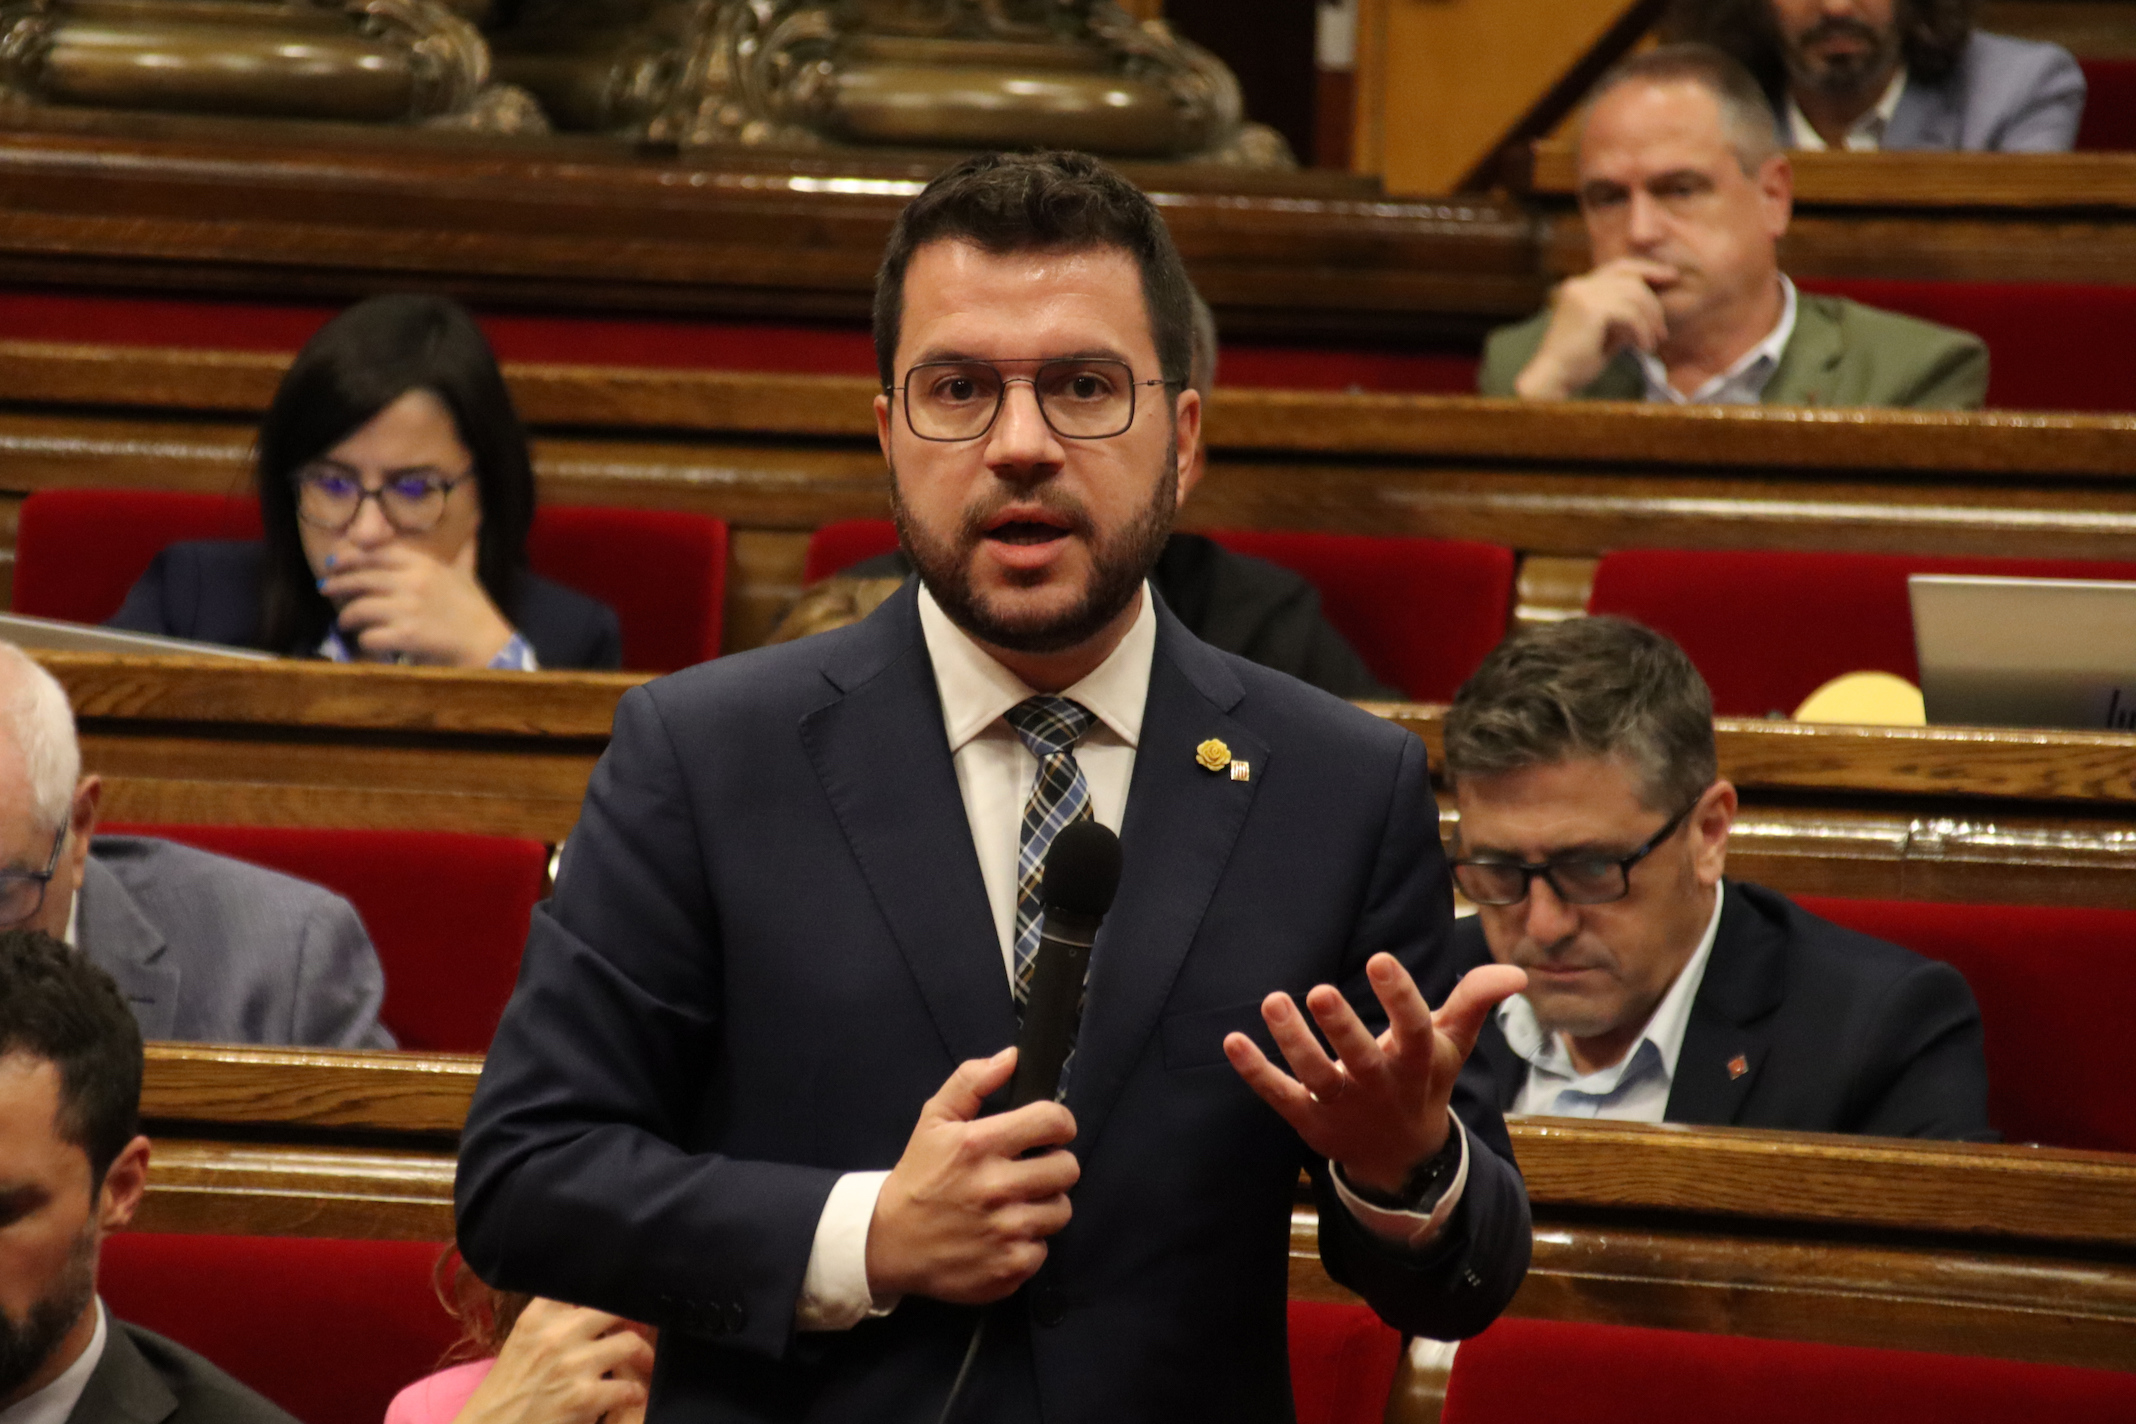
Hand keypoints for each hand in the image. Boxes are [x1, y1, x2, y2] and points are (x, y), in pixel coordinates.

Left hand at [319, 540, 515, 667]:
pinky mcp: (405, 635)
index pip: (376, 553)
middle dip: (338, 584)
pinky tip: (365, 642)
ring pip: (359, 608)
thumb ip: (462, 553)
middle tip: (326, 589)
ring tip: (345, 622)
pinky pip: (370, 636)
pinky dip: (364, 641)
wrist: (487, 641)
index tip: (334, 561)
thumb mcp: (466, 573)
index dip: (350, 556)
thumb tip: (475, 529)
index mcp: (423, 564)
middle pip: (361, 578)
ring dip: (347, 616)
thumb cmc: (475, 608)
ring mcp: (407, 609)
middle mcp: (412, 582)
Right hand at [453, 1298, 654, 1423]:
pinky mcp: (583, 1397)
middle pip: (615, 1308)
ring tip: (645, 1364)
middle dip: (635, 1320)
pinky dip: (635, 1392)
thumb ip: (554, 1319)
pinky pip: (629, 1387)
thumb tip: (595, 1303)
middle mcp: (555, 1334)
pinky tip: (633, 1396)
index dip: (609, 1288)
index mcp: (537, 1317)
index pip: (581, 1284)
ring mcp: (571, 1364)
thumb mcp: (524, 1341)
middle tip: (644, 1330)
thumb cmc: (510, 1390)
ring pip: (630, 1343)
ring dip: (643, 1356)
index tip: (625, 1294)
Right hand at [865, 1047, 1079, 1304]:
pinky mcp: (1009, 1268)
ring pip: (1061, 1210)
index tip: (1048, 1133)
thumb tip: (1012, 1057)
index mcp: (980, 1145)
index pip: (1054, 1122)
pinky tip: (1002, 1236)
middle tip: (1029, 1171)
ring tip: (1014, 1205)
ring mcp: (1005, 1232)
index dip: (1058, 1124)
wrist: (888, 1243)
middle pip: (1068, 1169)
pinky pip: (1043, 1249)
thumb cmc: (917, 1177)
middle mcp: (996, 1188)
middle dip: (1053, 1166)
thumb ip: (972, 1081)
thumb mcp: (934, 1120)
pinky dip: (1027, 1244)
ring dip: (1043, 1206)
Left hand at [1223, 957, 1527, 1196]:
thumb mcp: (1452, 1043)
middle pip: (1360, 1057)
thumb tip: (1517, 972)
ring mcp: (1342, 1105)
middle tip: (1320, 990)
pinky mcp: (1308, 1119)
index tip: (1381, 958)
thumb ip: (1474, 1001)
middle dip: (1341, 1027)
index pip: (1413, 1028)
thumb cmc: (1422, 1080)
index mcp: (1416, 1063)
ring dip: (1291, 1042)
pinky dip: (1255, 1072)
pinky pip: (1279, 1095)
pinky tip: (1231, 1041)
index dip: (1399, 996)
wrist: (1400, 1158)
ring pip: (1314, 1076)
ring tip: (1272, 1001)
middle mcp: (1378, 1085)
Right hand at [1512, 257, 1677, 399]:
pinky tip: (1644, 348)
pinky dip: (1642, 331)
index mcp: (1578, 287)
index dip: (1647, 269)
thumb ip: (1625, 317)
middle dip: (1654, 302)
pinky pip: (1630, 313)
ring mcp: (1584, 295)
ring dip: (1650, 320)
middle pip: (1631, 278)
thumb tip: (1653, 309)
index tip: (1670, 278)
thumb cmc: (1577, 363)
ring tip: (1653, 343)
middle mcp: (1579, 285)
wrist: (1552, 380)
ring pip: (1634, 295)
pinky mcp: (1591, 310)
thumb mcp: (1606, 334)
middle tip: (1663, 331)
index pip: (1619, 267)